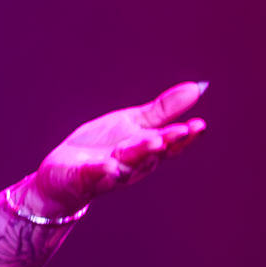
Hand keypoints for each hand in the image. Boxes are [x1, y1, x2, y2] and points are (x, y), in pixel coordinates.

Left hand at [20, 82, 208, 217]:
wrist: (66, 171)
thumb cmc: (104, 147)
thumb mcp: (135, 123)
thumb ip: (164, 110)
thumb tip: (197, 88)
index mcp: (146, 150)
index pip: (170, 144)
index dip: (185, 137)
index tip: (199, 126)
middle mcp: (132, 165)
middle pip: (152, 154)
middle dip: (166, 143)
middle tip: (180, 132)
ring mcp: (109, 173)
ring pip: (128, 165)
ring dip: (141, 154)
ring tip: (155, 141)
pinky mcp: (84, 178)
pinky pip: (94, 175)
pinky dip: (102, 172)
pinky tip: (110, 166)